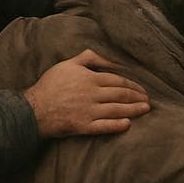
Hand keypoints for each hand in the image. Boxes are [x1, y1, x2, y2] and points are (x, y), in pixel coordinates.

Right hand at [23, 49, 150, 137]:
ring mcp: (89, 111)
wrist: (35, 108)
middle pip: (121, 95)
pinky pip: (105, 126)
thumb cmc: (51, 84)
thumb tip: (105, 56)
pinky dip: (118, 125)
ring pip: (117, 110)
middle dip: (137, 97)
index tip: (142, 89)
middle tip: (148, 100)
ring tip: (145, 110)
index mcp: (89, 78)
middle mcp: (92, 94)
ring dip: (134, 110)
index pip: (117, 80)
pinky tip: (128, 124)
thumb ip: (87, 58)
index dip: (132, 85)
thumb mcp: (67, 64)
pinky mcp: (85, 125)